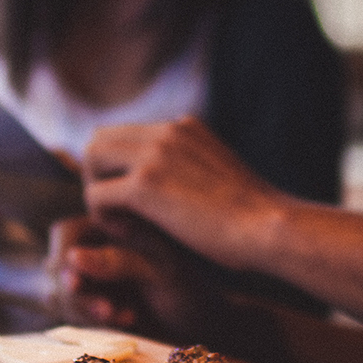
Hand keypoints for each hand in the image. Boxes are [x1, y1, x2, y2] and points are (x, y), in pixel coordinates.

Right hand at [45, 214, 224, 343]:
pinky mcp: (98, 302)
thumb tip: (73, 258)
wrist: (211, 319)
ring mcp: (95, 276)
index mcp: (114, 223)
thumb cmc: (194, 286)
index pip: (65, 234)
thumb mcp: (162, 270)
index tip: (77, 281)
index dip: (64, 257)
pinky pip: (77, 312)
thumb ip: (119, 262)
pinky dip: (95, 320)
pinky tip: (128, 319)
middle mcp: (99, 247)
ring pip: (62, 292)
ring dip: (85, 309)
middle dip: (76, 292)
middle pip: (57, 266)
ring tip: (119, 316)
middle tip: (104, 310)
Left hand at [81, 116, 288, 270]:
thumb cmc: (255, 218)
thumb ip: (191, 171)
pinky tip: (127, 235)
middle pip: (99, 139)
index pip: (125, 134)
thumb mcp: (220, 178)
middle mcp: (166, 132)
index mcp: (184, 128)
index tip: (130, 201)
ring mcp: (154, 155)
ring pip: (91, 160)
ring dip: (96, 193)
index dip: (117, 168)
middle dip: (98, 176)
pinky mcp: (145, 186)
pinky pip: (96, 195)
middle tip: (116, 212)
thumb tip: (172, 190)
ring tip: (121, 224)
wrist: (270, 228)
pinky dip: (103, 217)